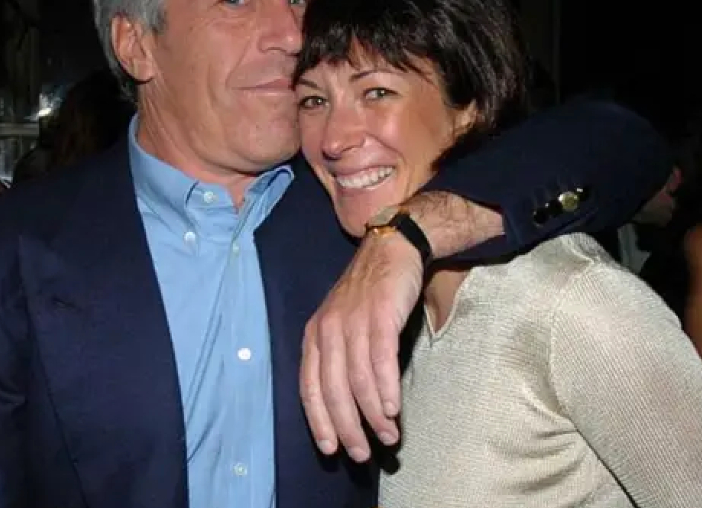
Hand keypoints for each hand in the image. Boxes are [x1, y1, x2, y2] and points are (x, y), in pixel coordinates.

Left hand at [300, 231, 422, 462]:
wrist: (390, 248)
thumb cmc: (368, 293)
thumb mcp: (342, 324)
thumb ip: (340, 359)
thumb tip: (349, 406)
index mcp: (314, 335)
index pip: (309, 387)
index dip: (318, 420)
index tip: (330, 448)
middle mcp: (327, 330)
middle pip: (332, 389)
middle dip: (347, 427)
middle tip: (362, 454)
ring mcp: (352, 322)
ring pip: (357, 380)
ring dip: (372, 415)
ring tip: (388, 436)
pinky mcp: (379, 315)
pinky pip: (379, 359)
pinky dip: (385, 388)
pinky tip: (392, 408)